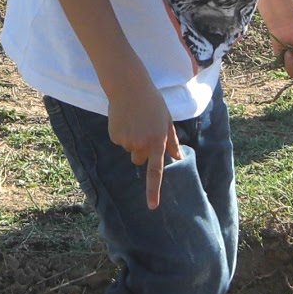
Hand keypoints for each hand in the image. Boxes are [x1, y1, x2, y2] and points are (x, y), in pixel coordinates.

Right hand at [106, 82, 180, 209]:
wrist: (129, 87)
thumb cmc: (152, 102)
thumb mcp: (167, 120)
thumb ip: (171, 141)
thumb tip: (177, 156)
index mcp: (157, 141)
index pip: (155, 172)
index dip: (153, 190)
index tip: (152, 206)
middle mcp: (141, 144)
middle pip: (140, 159)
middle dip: (142, 149)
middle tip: (143, 128)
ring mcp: (127, 141)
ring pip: (129, 149)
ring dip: (132, 139)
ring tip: (135, 120)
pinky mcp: (115, 136)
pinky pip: (119, 141)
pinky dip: (122, 133)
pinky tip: (125, 119)